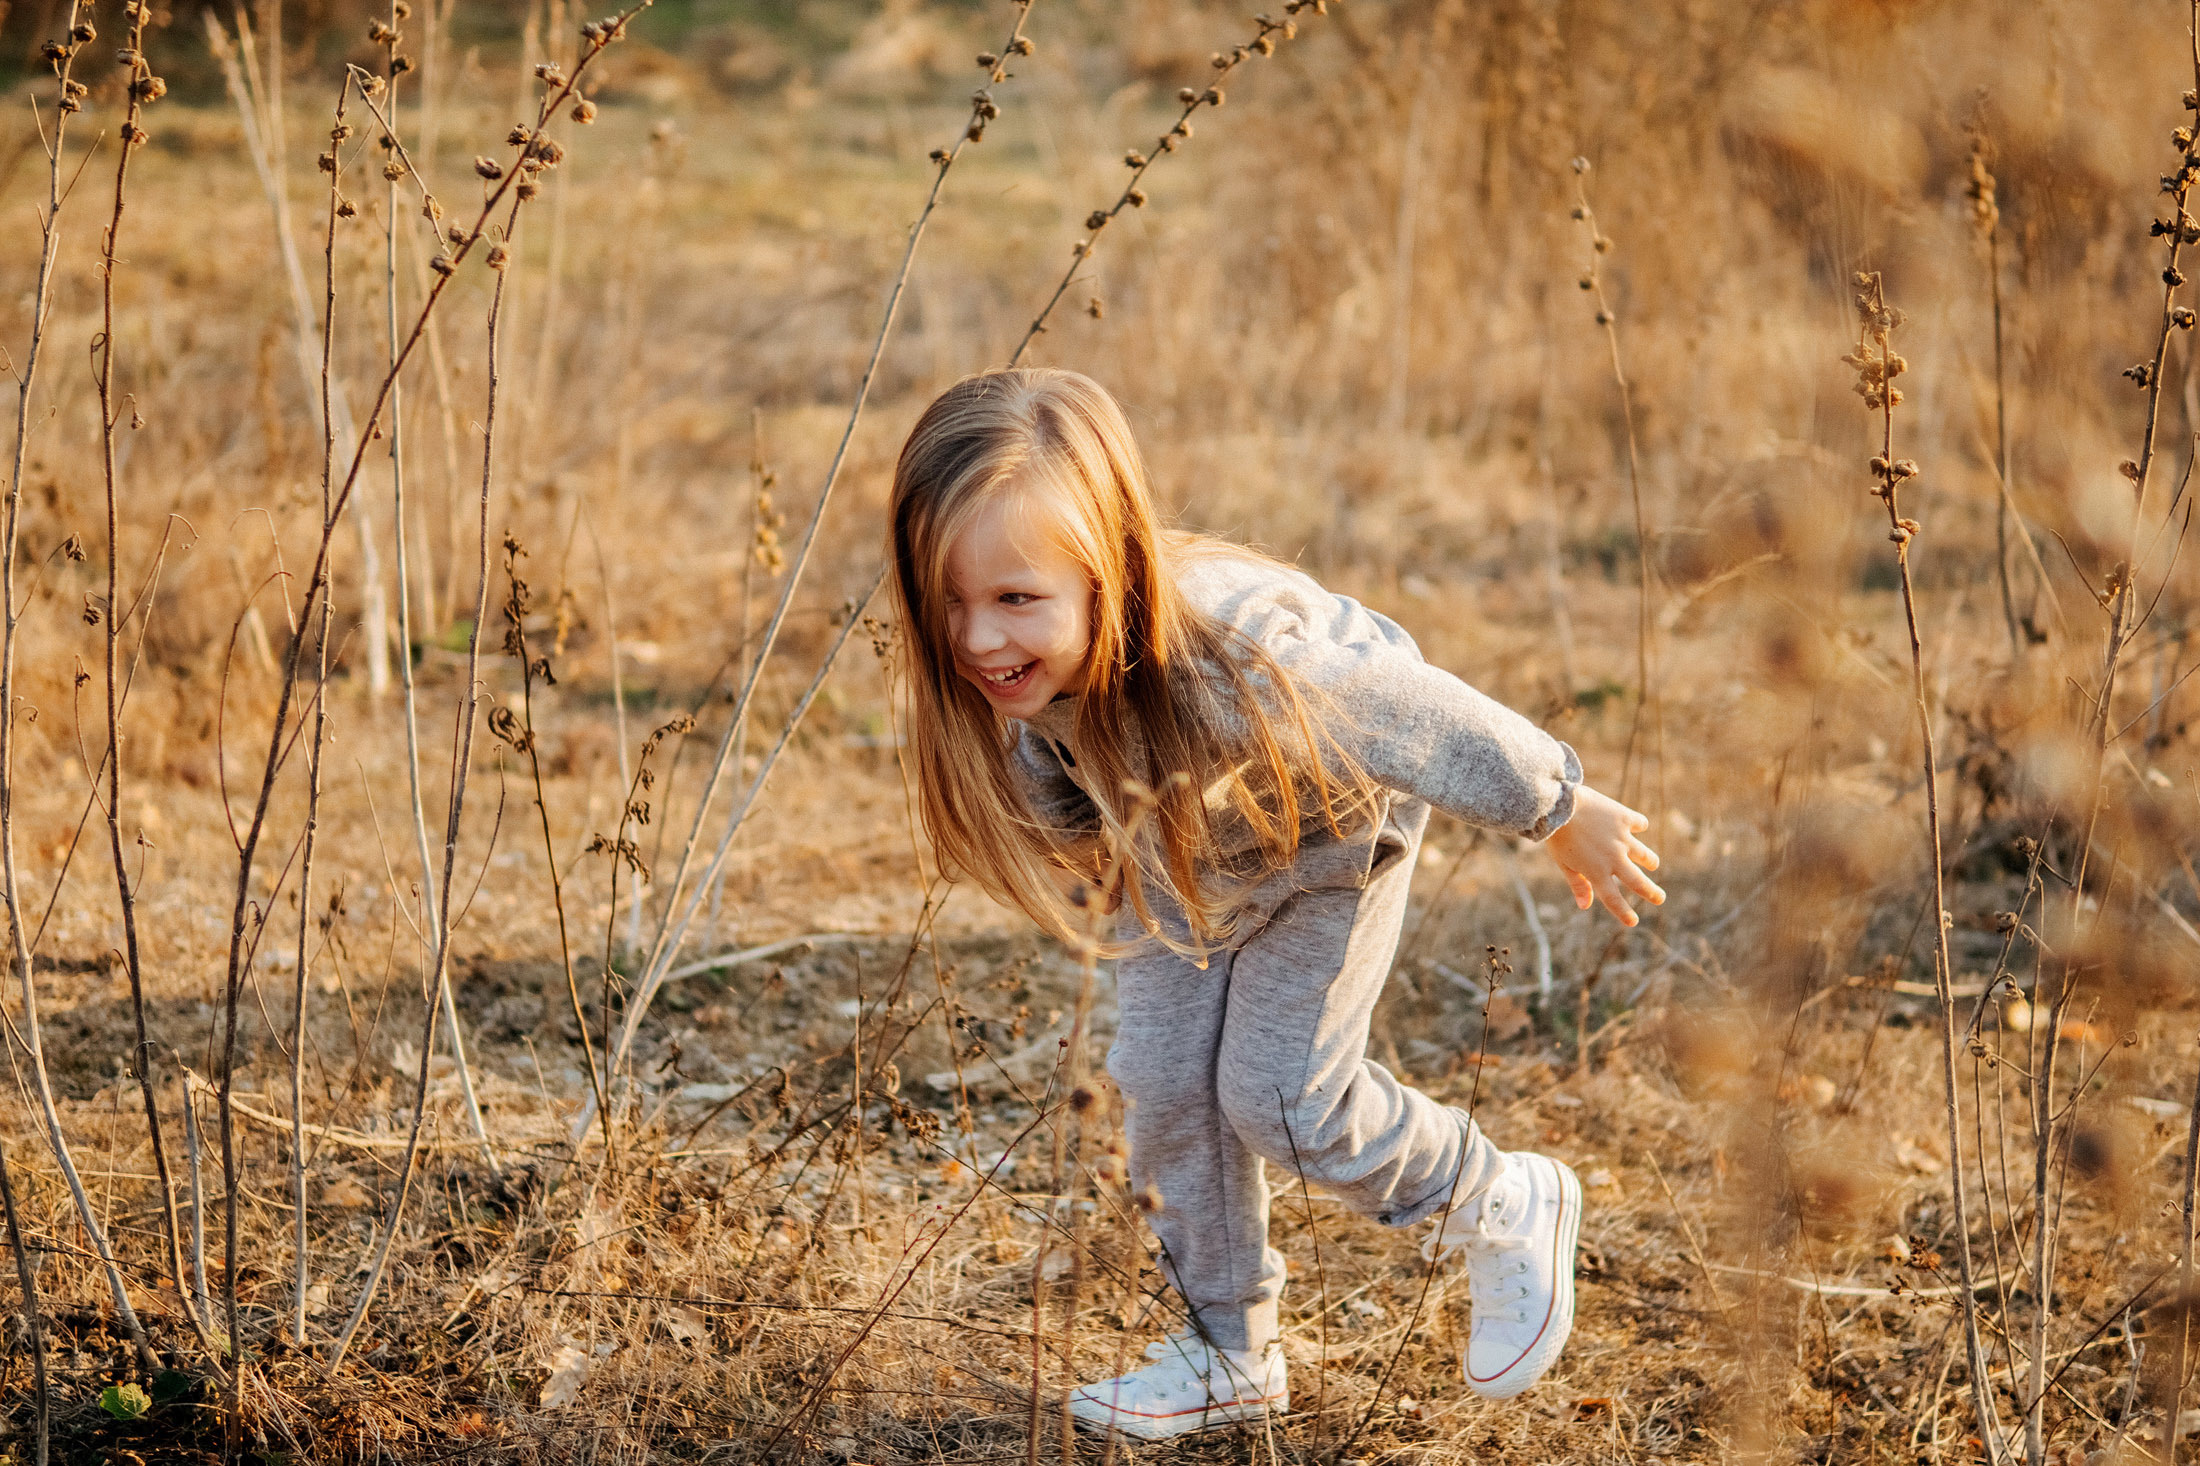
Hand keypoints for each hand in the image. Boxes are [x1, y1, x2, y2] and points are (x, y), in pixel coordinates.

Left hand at [1543, 785, 1663, 927]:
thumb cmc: (1557, 836)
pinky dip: (1639, 825)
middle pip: (1638, 881)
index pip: (1613, 899)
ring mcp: (1622, 839)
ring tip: (1653, 864)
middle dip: (1651, 893)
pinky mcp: (1624, 819)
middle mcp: (1613, 858)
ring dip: (1650, 861)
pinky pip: (1639, 823)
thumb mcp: (1564, 863)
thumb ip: (1578, 884)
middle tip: (1661, 899)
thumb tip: (1585, 906)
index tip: (1633, 922)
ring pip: (1644, 855)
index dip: (1624, 913)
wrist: (1560, 805)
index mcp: (1596, 872)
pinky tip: (1638, 825)